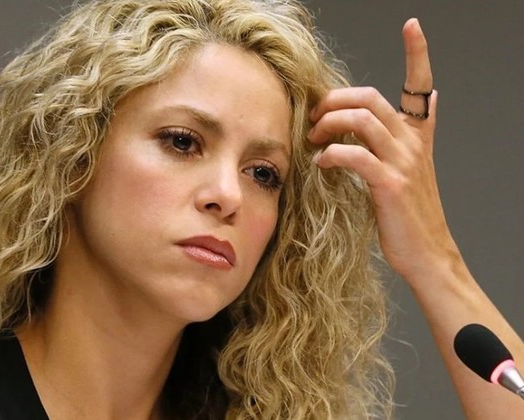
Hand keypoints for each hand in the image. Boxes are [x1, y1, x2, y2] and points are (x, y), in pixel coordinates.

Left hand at [308, 18, 458, 284]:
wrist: (426, 254)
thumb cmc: (404, 215)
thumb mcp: (400, 172)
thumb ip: (384, 144)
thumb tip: (354, 125)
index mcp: (416, 136)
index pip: (420, 86)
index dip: (418, 53)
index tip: (412, 26)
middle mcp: (412, 142)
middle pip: (369, 97)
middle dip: (333, 100)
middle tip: (313, 118)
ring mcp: (404, 161)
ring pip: (361, 118)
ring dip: (328, 124)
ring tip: (313, 140)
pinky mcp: (390, 183)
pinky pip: (354, 154)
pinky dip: (331, 154)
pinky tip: (321, 164)